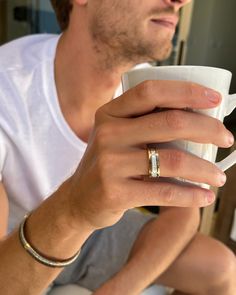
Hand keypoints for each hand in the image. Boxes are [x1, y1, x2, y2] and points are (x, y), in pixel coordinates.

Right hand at [67, 80, 232, 228]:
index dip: (187, 91)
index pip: (151, 92)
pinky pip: (164, 192)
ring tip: (219, 177)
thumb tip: (197, 119)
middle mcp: (108, 134)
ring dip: (205, 169)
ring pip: (173, 160)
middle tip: (227, 139)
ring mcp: (110, 163)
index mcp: (110, 113)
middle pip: (170, 123)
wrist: (78, 198)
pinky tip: (204, 196)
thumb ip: (145, 123)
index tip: (214, 99)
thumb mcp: (116, 135)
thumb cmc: (107, 163)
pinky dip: (191, 195)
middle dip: (208, 129)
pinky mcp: (115, 192)